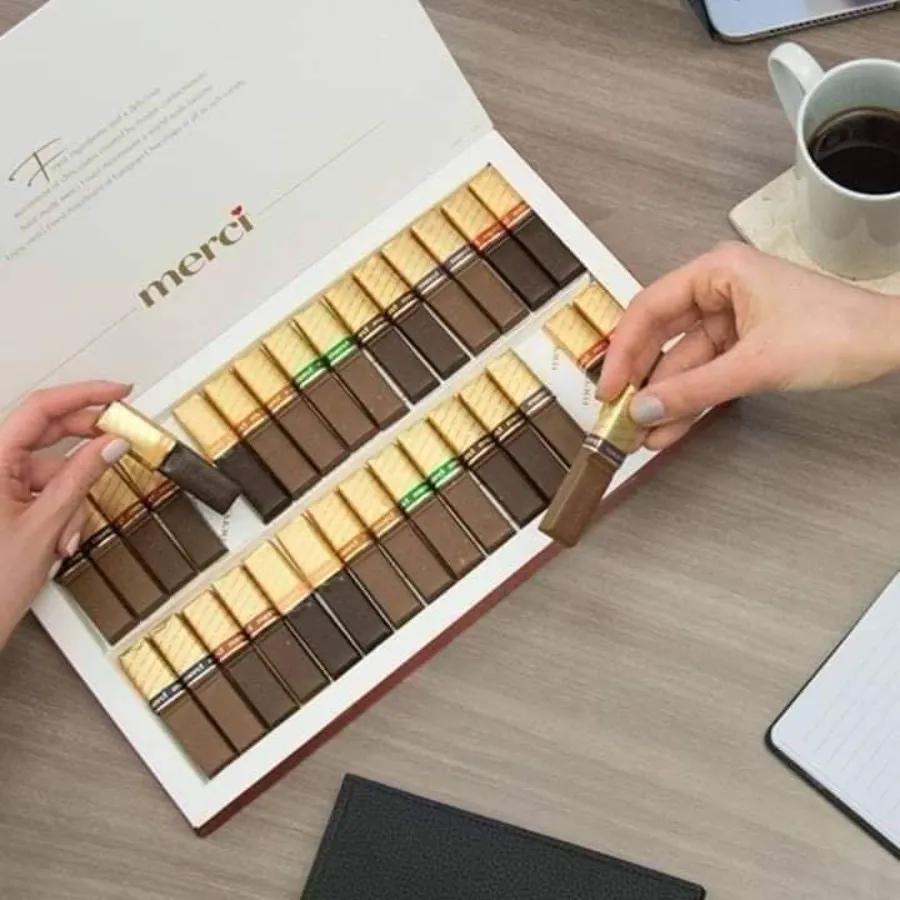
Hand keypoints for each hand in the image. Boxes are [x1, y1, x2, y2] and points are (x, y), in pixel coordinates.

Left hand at [0, 381, 130, 648]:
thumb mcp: (46, 523)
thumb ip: (81, 477)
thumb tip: (110, 443)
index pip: (41, 408)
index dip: (84, 394)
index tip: (118, 393)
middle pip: (47, 434)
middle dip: (85, 447)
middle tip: (119, 442)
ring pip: (52, 470)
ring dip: (72, 499)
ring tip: (69, 533)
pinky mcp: (6, 504)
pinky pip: (45, 492)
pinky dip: (62, 512)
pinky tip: (61, 539)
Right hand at [599, 243, 899, 449]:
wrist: (891, 345)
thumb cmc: (838, 331)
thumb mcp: (756, 365)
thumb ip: (693, 390)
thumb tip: (643, 409)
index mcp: (717, 272)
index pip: (649, 310)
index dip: (623, 352)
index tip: (609, 388)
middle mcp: (719, 291)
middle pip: (660, 338)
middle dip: (641, 381)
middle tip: (618, 415)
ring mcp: (731, 320)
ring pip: (682, 363)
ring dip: (665, 400)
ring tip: (642, 434)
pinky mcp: (744, 346)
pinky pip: (705, 375)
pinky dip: (689, 401)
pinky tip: (670, 427)